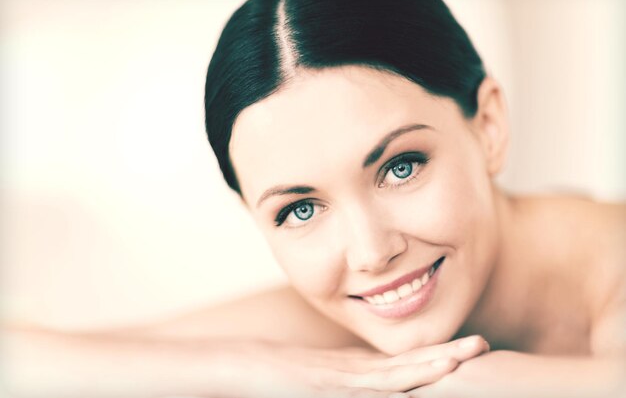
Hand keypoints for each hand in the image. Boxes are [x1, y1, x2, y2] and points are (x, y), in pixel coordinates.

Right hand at [223, 335, 488, 397]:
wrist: (243, 365)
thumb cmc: (277, 379)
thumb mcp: (320, 384)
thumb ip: (346, 384)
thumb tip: (379, 389)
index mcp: (356, 372)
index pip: (403, 366)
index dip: (435, 358)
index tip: (467, 352)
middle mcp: (355, 372)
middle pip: (408, 364)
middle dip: (446, 355)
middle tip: (482, 344)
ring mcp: (344, 377)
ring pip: (396, 372)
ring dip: (432, 363)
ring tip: (465, 353)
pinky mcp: (331, 384)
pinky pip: (374, 386)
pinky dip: (404, 380)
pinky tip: (427, 374)